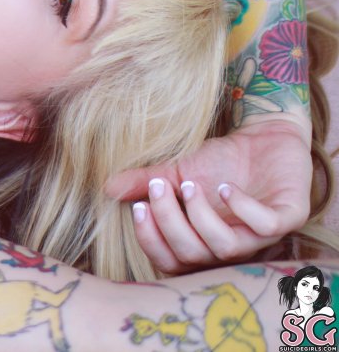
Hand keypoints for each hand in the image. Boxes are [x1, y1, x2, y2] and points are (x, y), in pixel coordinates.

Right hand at [105, 117, 311, 274]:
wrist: (262, 135)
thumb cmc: (219, 161)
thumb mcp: (176, 171)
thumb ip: (145, 182)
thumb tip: (107, 187)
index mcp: (203, 242)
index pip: (172, 262)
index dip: (151, 241)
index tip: (138, 207)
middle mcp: (230, 245)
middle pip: (194, 255)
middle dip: (170, 222)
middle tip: (159, 188)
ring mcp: (261, 235)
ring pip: (226, 247)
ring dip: (201, 217)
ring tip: (188, 184)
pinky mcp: (289, 216)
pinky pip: (266, 226)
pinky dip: (241, 208)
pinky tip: (224, 187)